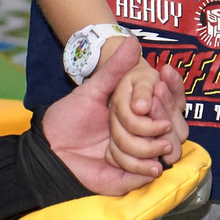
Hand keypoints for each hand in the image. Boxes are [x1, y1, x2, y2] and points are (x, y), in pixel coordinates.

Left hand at [43, 35, 185, 194]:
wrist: (48, 146)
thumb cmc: (69, 116)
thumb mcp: (92, 90)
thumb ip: (114, 69)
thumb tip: (132, 40)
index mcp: (137, 114)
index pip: (167, 104)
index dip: (172, 91)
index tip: (163, 77)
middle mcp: (140, 135)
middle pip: (168, 129)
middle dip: (163, 118)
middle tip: (152, 105)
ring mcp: (134, 157)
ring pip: (157, 152)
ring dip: (152, 146)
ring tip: (156, 138)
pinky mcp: (124, 179)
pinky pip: (144, 175)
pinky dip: (147, 169)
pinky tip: (152, 165)